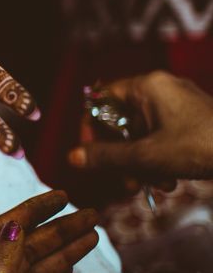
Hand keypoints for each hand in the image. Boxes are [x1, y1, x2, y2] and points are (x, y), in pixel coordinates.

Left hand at [0, 191, 98, 272]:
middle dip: (56, 230)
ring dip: (62, 253)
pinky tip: (72, 267)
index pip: (1, 232)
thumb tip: (15, 225)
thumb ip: (0, 265)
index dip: (30, 211)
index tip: (60, 196)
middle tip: (90, 215)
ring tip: (92, 236)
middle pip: (23, 250)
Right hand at [69, 70, 212, 179]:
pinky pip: (162, 136)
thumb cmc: (200, 148)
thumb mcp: (146, 156)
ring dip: (141, 163)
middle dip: (121, 155)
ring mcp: (180, 103)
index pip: (100, 99)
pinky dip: (159, 159)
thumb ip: (107, 156)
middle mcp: (161, 88)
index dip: (91, 128)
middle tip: (125, 183)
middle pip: (122, 121)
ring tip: (151, 186)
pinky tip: (169, 182)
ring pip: (142, 133)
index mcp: (147, 86)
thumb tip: (73, 157)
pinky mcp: (194, 120)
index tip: (92, 155)